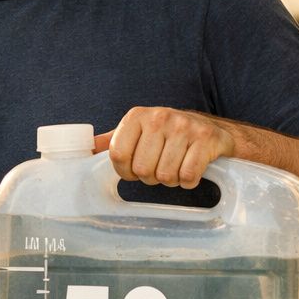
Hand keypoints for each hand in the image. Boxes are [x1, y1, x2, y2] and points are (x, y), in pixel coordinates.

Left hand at [95, 107, 236, 188]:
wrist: (213, 130)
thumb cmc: (168, 136)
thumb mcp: (138, 133)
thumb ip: (112, 142)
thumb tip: (85, 151)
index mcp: (137, 116)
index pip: (117, 155)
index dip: (124, 171)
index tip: (133, 171)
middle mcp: (159, 116)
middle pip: (142, 169)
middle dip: (150, 177)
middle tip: (160, 167)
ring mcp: (184, 126)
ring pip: (165, 176)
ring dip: (171, 180)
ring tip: (176, 167)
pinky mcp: (206, 139)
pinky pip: (188, 176)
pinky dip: (188, 182)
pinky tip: (190, 170)